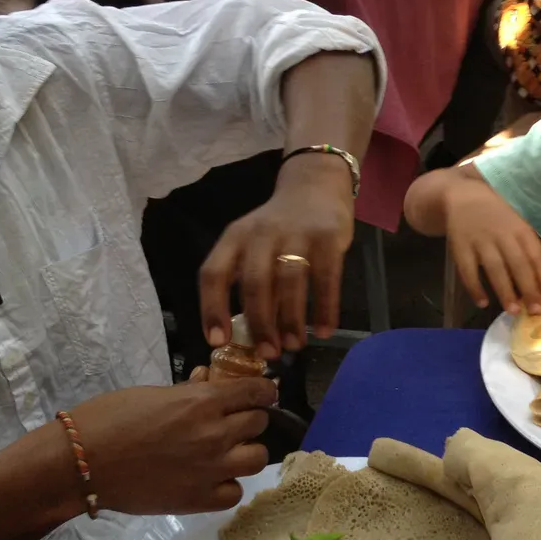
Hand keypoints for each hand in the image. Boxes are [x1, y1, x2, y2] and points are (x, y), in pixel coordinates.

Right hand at [67, 378, 276, 514]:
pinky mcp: (199, 500)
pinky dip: (227, 485)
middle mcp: (216, 434)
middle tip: (232, 422)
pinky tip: (212, 479)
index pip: (258, 392)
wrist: (80, 463)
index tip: (259, 394)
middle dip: (249, 418)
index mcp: (204, 402)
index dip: (262, 391)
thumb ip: (190, 392)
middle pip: (260, 423)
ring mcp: (211, 470)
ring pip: (257, 458)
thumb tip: (210, 385)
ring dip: (245, 452)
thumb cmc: (110, 418)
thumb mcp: (155, 393)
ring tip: (226, 452)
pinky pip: (235, 492)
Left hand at [200, 154, 356, 359]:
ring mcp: (296, 233)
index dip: (212, 308)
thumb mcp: (254, 245)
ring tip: (294, 345)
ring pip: (289, 282)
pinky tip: (324, 330)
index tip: (218, 341)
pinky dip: (325, 308)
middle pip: (254, 283)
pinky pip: (326, 279)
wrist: (315, 186)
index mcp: (235, 237)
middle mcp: (262, 234)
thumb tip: (251, 335)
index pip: (214, 273)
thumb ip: (250, 282)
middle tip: (268, 353)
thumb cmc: (280, 226)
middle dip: (260, 323)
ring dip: (291, 320)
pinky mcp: (328, 237)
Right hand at [445, 176, 540, 314]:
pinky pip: (467, 270)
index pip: (537, 255)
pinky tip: (482, 303)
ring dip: (505, 291)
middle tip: (536, 311)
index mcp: (521, 229)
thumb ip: (529, 248)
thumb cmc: (498, 215)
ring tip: (513, 311)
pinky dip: (474, 287)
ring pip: (494, 268)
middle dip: (529, 289)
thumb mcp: (518, 223)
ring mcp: (480, 241)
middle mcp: (502, 234)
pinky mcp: (460, 246)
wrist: (462, 195)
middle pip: (518, 264)